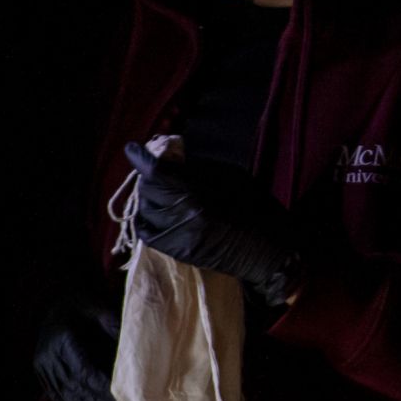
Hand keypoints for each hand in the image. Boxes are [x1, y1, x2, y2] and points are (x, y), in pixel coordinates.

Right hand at [34, 291, 135, 400]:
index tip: (127, 400)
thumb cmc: (80, 305)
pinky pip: (57, 400)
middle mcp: (47, 356)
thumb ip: (113, 325)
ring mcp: (42, 368)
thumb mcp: (98, 307)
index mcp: (61, 339)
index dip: (104, 389)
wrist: (53, 305)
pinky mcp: (42, 376)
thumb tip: (135, 349)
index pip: (84, 372)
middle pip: (76, 389)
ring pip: (67, 398)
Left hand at [122, 141, 298, 305]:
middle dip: (149, 177)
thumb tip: (171, 161)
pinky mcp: (176, 252)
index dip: (141, 158)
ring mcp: (176, 237)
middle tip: (157, 171)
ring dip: (148, 198)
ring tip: (159, 191)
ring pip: (144, 211)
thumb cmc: (256, 209)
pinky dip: (146, 219)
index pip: (157, 174)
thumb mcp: (231, 177)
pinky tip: (155, 211)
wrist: (267, 251)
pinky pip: (146, 232)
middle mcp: (180, 217)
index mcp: (197, 196)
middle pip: (147, 191)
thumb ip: (197, 170)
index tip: (133, 148)